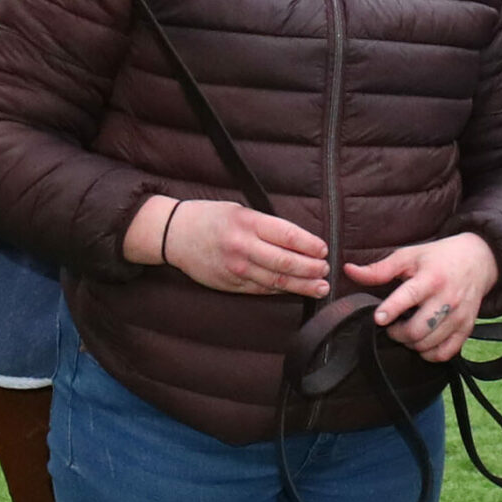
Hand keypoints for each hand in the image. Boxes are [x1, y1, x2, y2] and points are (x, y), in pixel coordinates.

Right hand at [129, 195, 328, 296]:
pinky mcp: (230, 284)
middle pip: (285, 262)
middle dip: (310, 269)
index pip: (287, 235)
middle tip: (326, 271)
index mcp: (248, 223)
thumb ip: (266, 225)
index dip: (309, 245)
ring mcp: (235, 268)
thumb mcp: (240, 211)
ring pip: (275, 280)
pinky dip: (280, 290)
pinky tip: (294, 290)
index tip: (324, 250)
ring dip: (301, 285)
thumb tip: (298, 240)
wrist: (174, 235)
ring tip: (320, 287)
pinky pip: (260, 289)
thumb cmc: (210, 218)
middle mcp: (243, 247)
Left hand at [346, 233, 499, 362]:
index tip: (379, 318)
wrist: (480, 259)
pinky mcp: (468, 327)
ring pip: (429, 344)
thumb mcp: (410, 256)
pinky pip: (446, 353)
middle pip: (418, 329)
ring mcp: (459, 315)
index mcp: (431, 278)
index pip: (410, 297)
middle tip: (392, 326)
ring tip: (407, 332)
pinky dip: (430, 354)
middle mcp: (447, 299)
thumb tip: (349, 271)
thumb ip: (379, 269)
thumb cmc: (440, 257)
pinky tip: (423, 343)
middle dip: (398, 333)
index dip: (392, 309)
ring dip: (411, 344)